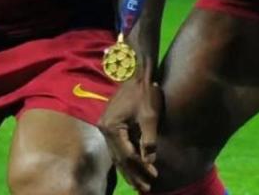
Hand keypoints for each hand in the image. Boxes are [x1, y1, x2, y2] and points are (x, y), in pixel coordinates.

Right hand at [98, 76, 162, 191]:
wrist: (137, 75)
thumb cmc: (144, 94)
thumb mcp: (149, 117)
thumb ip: (148, 140)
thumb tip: (149, 162)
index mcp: (111, 127)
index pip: (127, 154)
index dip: (141, 167)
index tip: (154, 176)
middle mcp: (104, 129)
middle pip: (119, 158)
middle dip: (133, 174)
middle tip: (145, 189)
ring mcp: (104, 127)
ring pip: (116, 154)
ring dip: (128, 169)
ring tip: (139, 183)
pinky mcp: (109, 125)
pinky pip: (117, 147)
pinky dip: (125, 158)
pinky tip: (133, 166)